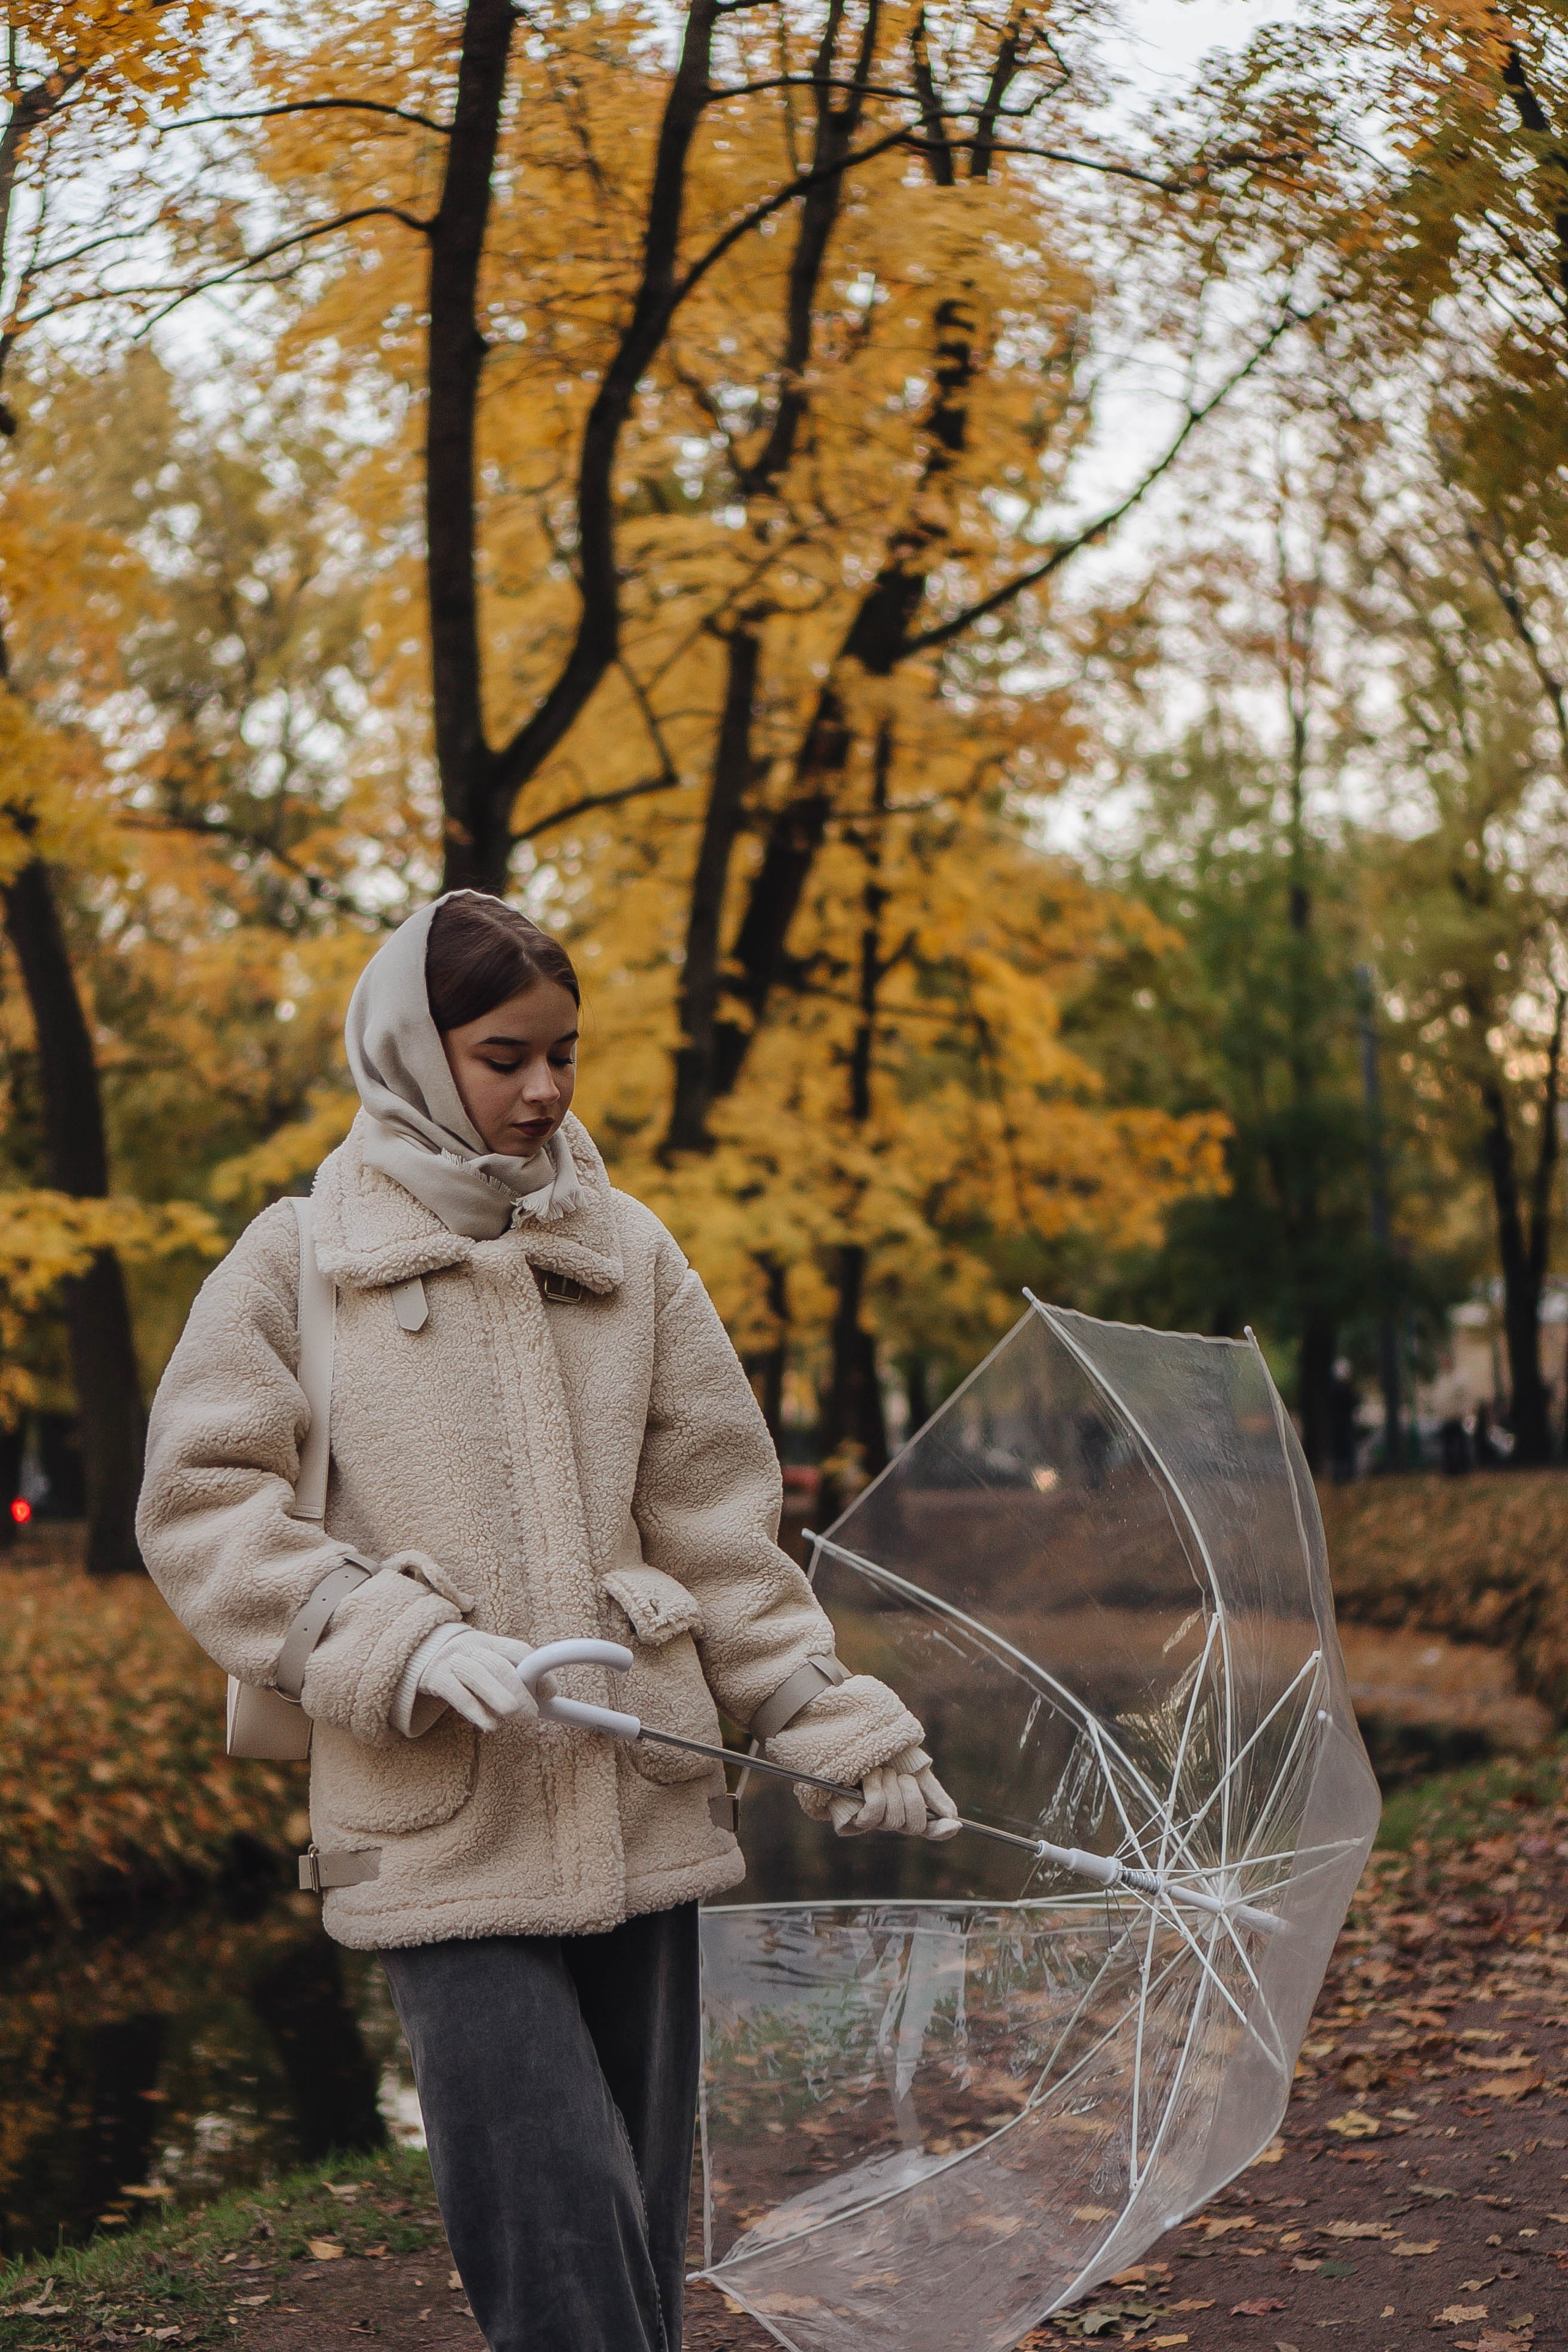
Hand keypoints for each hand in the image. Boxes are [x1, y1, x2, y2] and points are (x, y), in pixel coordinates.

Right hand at [417, 1630, 543, 1734]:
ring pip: (479, 1677)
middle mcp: (472, 1648)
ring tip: (515, 1717)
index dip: (537, 1672)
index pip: (518, 1651)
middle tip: (532, 1714)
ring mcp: (452, 1661)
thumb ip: (508, 1672)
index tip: (549, 1693)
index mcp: (489, 1641)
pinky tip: (490, 1726)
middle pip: (499, 1666)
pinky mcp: (436, 1677)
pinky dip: (475, 1711)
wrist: (418, 1648)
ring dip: (500, 1699)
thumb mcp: (484, 1657)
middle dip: (520, 1691)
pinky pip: (457, 1695)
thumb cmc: (463, 1659)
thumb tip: (542, 1697)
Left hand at [828, 1745, 961, 1840]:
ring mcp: (873, 1820)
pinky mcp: (853, 1817)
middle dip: (911, 1797)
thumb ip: (932, 1792)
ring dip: (890, 1789)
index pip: (929, 1829)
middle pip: (914, 1826)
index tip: (954, 1823)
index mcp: (910, 1807)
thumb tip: (953, 1817)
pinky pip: (873, 1816)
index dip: (941, 1830)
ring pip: (893, 1820)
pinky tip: (868, 1778)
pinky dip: (874, 1792)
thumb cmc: (886, 1751)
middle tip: (900, 1776)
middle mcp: (893, 1817)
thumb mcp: (914, 1768)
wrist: (860, 1736)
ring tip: (881, 1771)